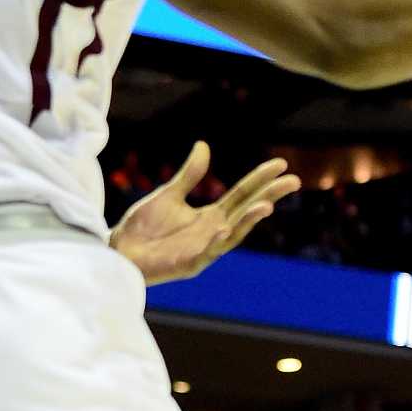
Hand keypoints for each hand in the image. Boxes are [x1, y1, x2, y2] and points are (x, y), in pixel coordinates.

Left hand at [109, 141, 298, 285]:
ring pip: (234, 234)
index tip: (281, 164)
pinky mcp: (189, 264)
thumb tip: (204, 145)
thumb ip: (189, 175)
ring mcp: (204, 249)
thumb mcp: (169, 195)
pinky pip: (207, 253)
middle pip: (247, 211)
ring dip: (249, 220)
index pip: (242, 194)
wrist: (119, 251)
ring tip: (266, 205)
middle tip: (292, 181)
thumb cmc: (143, 227)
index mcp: (211, 216)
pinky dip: (217, 242)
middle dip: (269, 196)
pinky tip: (225, 228)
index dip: (260, 179)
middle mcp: (214, 232)